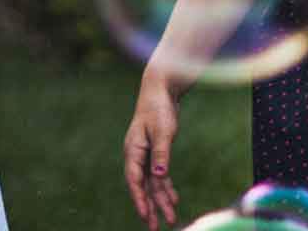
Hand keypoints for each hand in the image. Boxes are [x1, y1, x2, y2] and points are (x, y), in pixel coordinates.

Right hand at [122, 73, 182, 229]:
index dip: (140, 198)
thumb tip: (160, 175)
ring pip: (152, 183)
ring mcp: (146, 154)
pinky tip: (173, 199)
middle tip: (155, 227)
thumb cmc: (159, 108)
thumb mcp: (162, 130)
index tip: (146, 215)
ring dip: (160, 201)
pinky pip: (160, 175)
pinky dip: (166, 187)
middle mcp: (137, 154)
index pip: (134, 179)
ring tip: (170, 219)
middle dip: (149, 207)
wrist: (160, 89)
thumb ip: (161, 153)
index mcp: (133, 149)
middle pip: (142, 186)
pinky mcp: (156, 152)